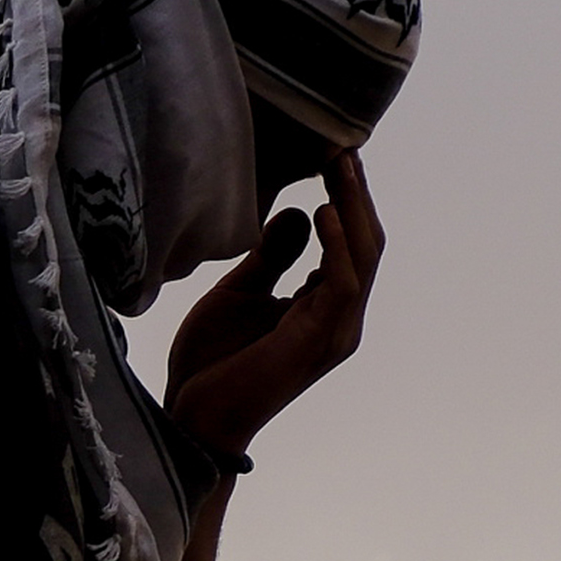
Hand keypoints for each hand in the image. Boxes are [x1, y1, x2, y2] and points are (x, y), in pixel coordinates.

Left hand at [164, 150, 384, 461]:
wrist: (196, 416)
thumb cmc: (213, 363)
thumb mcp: (240, 291)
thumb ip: (272, 257)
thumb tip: (301, 212)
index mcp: (325, 307)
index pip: (350, 242)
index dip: (345, 196)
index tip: (332, 150)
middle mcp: (341, 318)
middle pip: (365, 241)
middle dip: (355, 191)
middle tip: (341, 143)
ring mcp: (336, 331)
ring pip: (363, 255)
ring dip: (352, 205)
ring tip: (338, 161)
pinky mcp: (319, 340)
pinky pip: (342, 283)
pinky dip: (336, 244)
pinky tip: (323, 210)